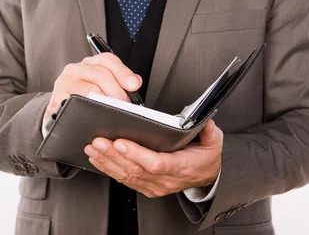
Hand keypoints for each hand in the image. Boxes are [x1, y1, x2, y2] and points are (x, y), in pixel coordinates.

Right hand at [44, 53, 141, 121]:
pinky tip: (96, 115)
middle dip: (117, 92)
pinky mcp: (57, 97)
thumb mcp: (103, 88)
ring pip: (90, 89)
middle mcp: (77, 68)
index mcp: (91, 64)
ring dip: (106, 102)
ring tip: (113, 112)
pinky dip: (89, 109)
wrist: (60, 114)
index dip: (123, 72)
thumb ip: (119, 82)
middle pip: (101, 74)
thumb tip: (135, 82)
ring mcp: (65, 81)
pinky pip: (76, 102)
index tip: (134, 85)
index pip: (108, 60)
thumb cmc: (86, 101)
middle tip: (125, 106)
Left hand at [84, 119, 222, 197]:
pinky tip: (98, 159)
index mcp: (181, 167)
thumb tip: (205, 120)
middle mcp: (166, 180)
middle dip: (114, 155)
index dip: (136, 153)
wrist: (209, 176)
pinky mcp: (148, 187)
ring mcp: (156, 186)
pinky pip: (126, 180)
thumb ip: (209, 131)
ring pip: (127, 176)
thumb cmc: (207, 157)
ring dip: (108, 162)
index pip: (155, 163)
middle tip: (99, 141)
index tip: (121, 141)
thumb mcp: (214, 142)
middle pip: (136, 170)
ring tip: (94, 148)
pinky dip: (110, 169)